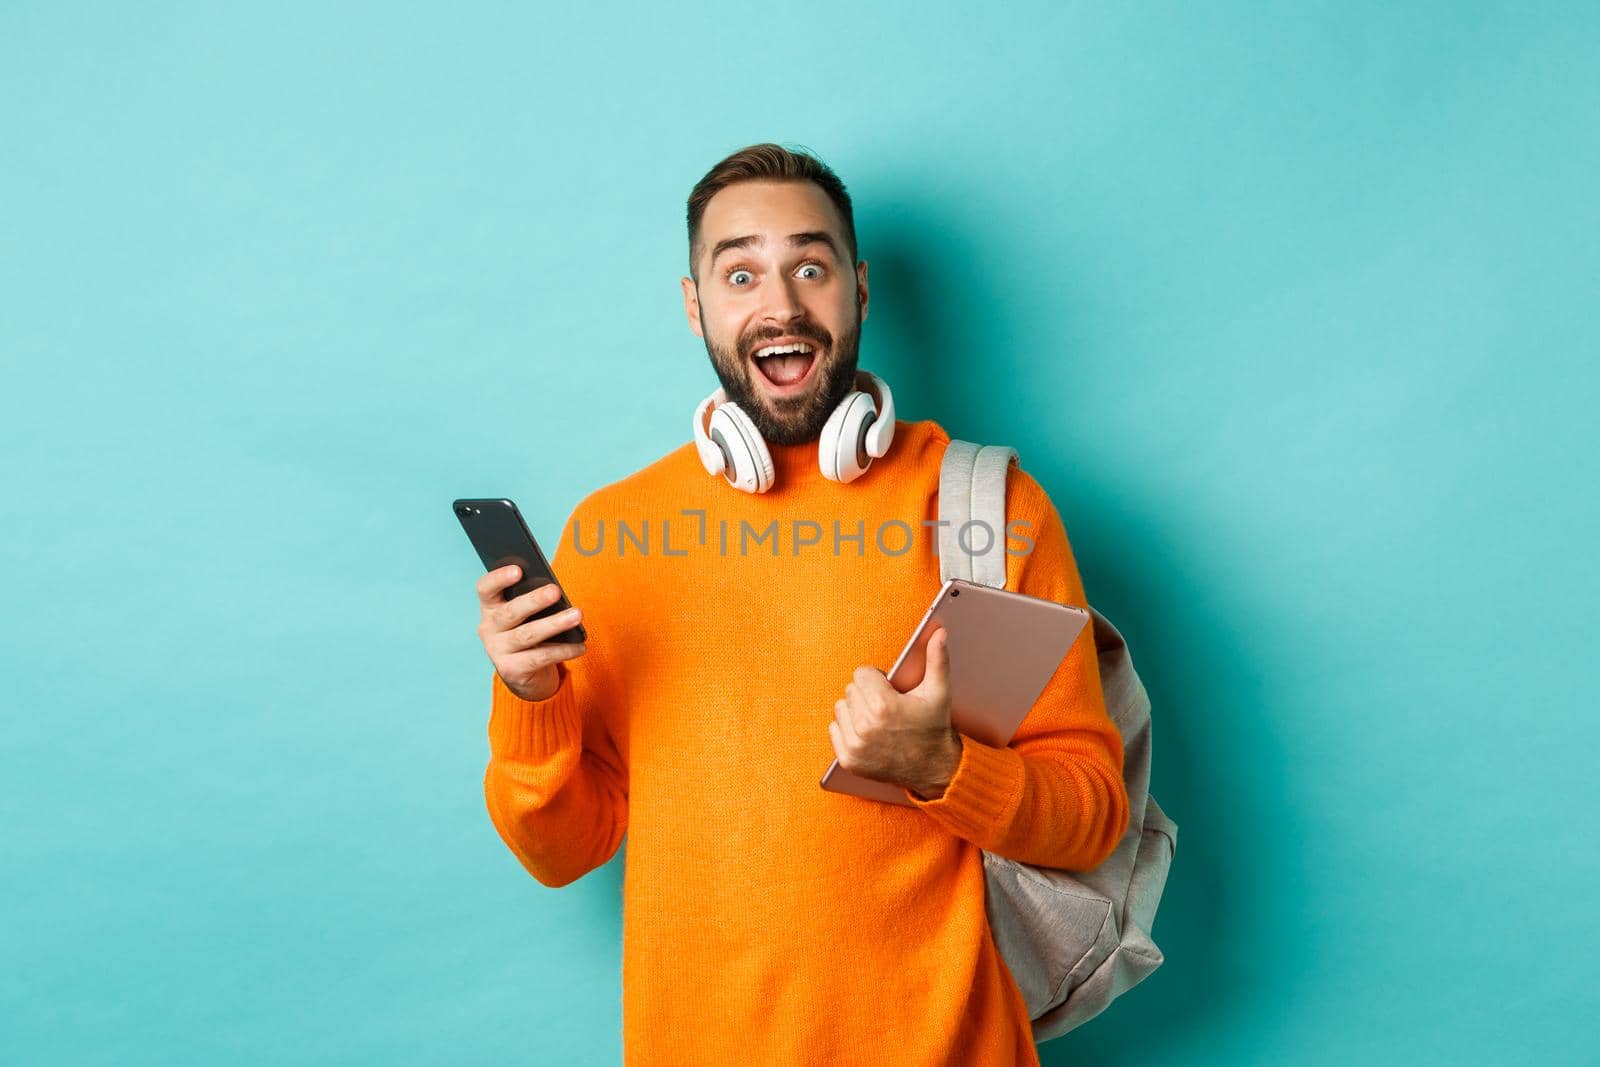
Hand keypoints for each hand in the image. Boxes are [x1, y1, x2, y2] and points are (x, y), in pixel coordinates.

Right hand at [475, 565, 587, 700]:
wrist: (524, 674)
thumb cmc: (529, 632)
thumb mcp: (527, 616)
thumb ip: (533, 602)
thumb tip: (555, 591)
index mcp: (490, 608)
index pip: (485, 589)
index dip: (499, 578)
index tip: (518, 570)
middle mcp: (488, 628)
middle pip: (510, 611)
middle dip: (534, 600)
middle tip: (555, 591)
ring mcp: (497, 651)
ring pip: (527, 635)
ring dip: (554, 624)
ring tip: (577, 615)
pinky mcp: (510, 670)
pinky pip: (540, 657)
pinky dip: (563, 650)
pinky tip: (580, 646)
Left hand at [829, 625, 962, 798]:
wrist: (934, 770)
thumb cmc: (934, 728)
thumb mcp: (938, 692)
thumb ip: (936, 659)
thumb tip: (939, 633)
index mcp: (884, 705)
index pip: (861, 673)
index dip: (877, 679)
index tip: (891, 690)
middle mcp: (865, 725)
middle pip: (851, 689)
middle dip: (867, 694)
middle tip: (887, 707)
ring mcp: (855, 745)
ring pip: (841, 708)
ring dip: (856, 710)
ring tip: (877, 720)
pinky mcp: (849, 759)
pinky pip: (834, 729)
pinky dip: (847, 729)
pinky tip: (868, 734)